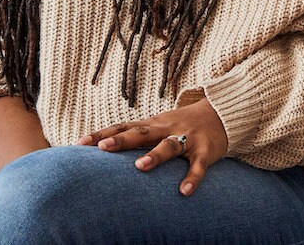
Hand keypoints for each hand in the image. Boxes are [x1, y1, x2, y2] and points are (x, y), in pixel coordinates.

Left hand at [77, 97, 227, 195]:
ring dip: (155, 155)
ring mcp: (187, 138)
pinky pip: (198, 165)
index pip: (124, 126)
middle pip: (142, 132)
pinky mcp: (205, 151)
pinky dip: (192, 178)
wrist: (223, 112)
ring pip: (169, 145)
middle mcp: (168, 128)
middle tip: (103, 148)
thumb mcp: (159, 125)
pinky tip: (184, 191)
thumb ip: (136, 135)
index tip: (80, 143)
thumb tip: (102, 150)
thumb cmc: (182, 124)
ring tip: (140, 166)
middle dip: (122, 140)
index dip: (103, 133)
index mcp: (153, 123)